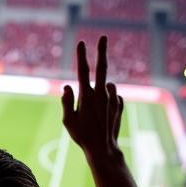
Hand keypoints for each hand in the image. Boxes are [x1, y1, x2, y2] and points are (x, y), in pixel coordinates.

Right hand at [62, 36, 123, 160]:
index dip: (81, 55)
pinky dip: (108, 99)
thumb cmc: (82, 136)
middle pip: (102, 68)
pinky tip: (103, 113)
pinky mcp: (119, 105)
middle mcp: (101, 94)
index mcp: (86, 96)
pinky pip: (113, 96)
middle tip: (104, 37)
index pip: (83, 71)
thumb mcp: (68, 121)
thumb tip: (68, 86)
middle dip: (102, 51)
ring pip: (106, 85)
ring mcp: (112, 99)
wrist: (103, 149)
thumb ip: (67, 101)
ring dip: (100, 89)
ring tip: (94, 110)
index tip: (81, 42)